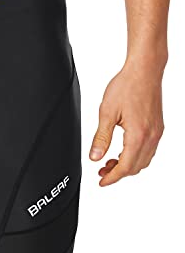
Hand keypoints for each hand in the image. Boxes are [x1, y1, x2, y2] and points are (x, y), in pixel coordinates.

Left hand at [90, 59, 164, 186]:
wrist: (145, 70)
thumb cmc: (127, 86)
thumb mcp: (107, 113)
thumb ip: (101, 138)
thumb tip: (94, 157)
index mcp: (138, 135)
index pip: (126, 167)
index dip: (112, 178)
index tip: (101, 182)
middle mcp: (151, 136)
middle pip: (136, 167)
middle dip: (118, 174)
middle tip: (101, 173)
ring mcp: (157, 132)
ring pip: (144, 160)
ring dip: (127, 165)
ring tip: (109, 163)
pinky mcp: (158, 127)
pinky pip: (148, 150)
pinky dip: (135, 156)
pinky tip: (122, 151)